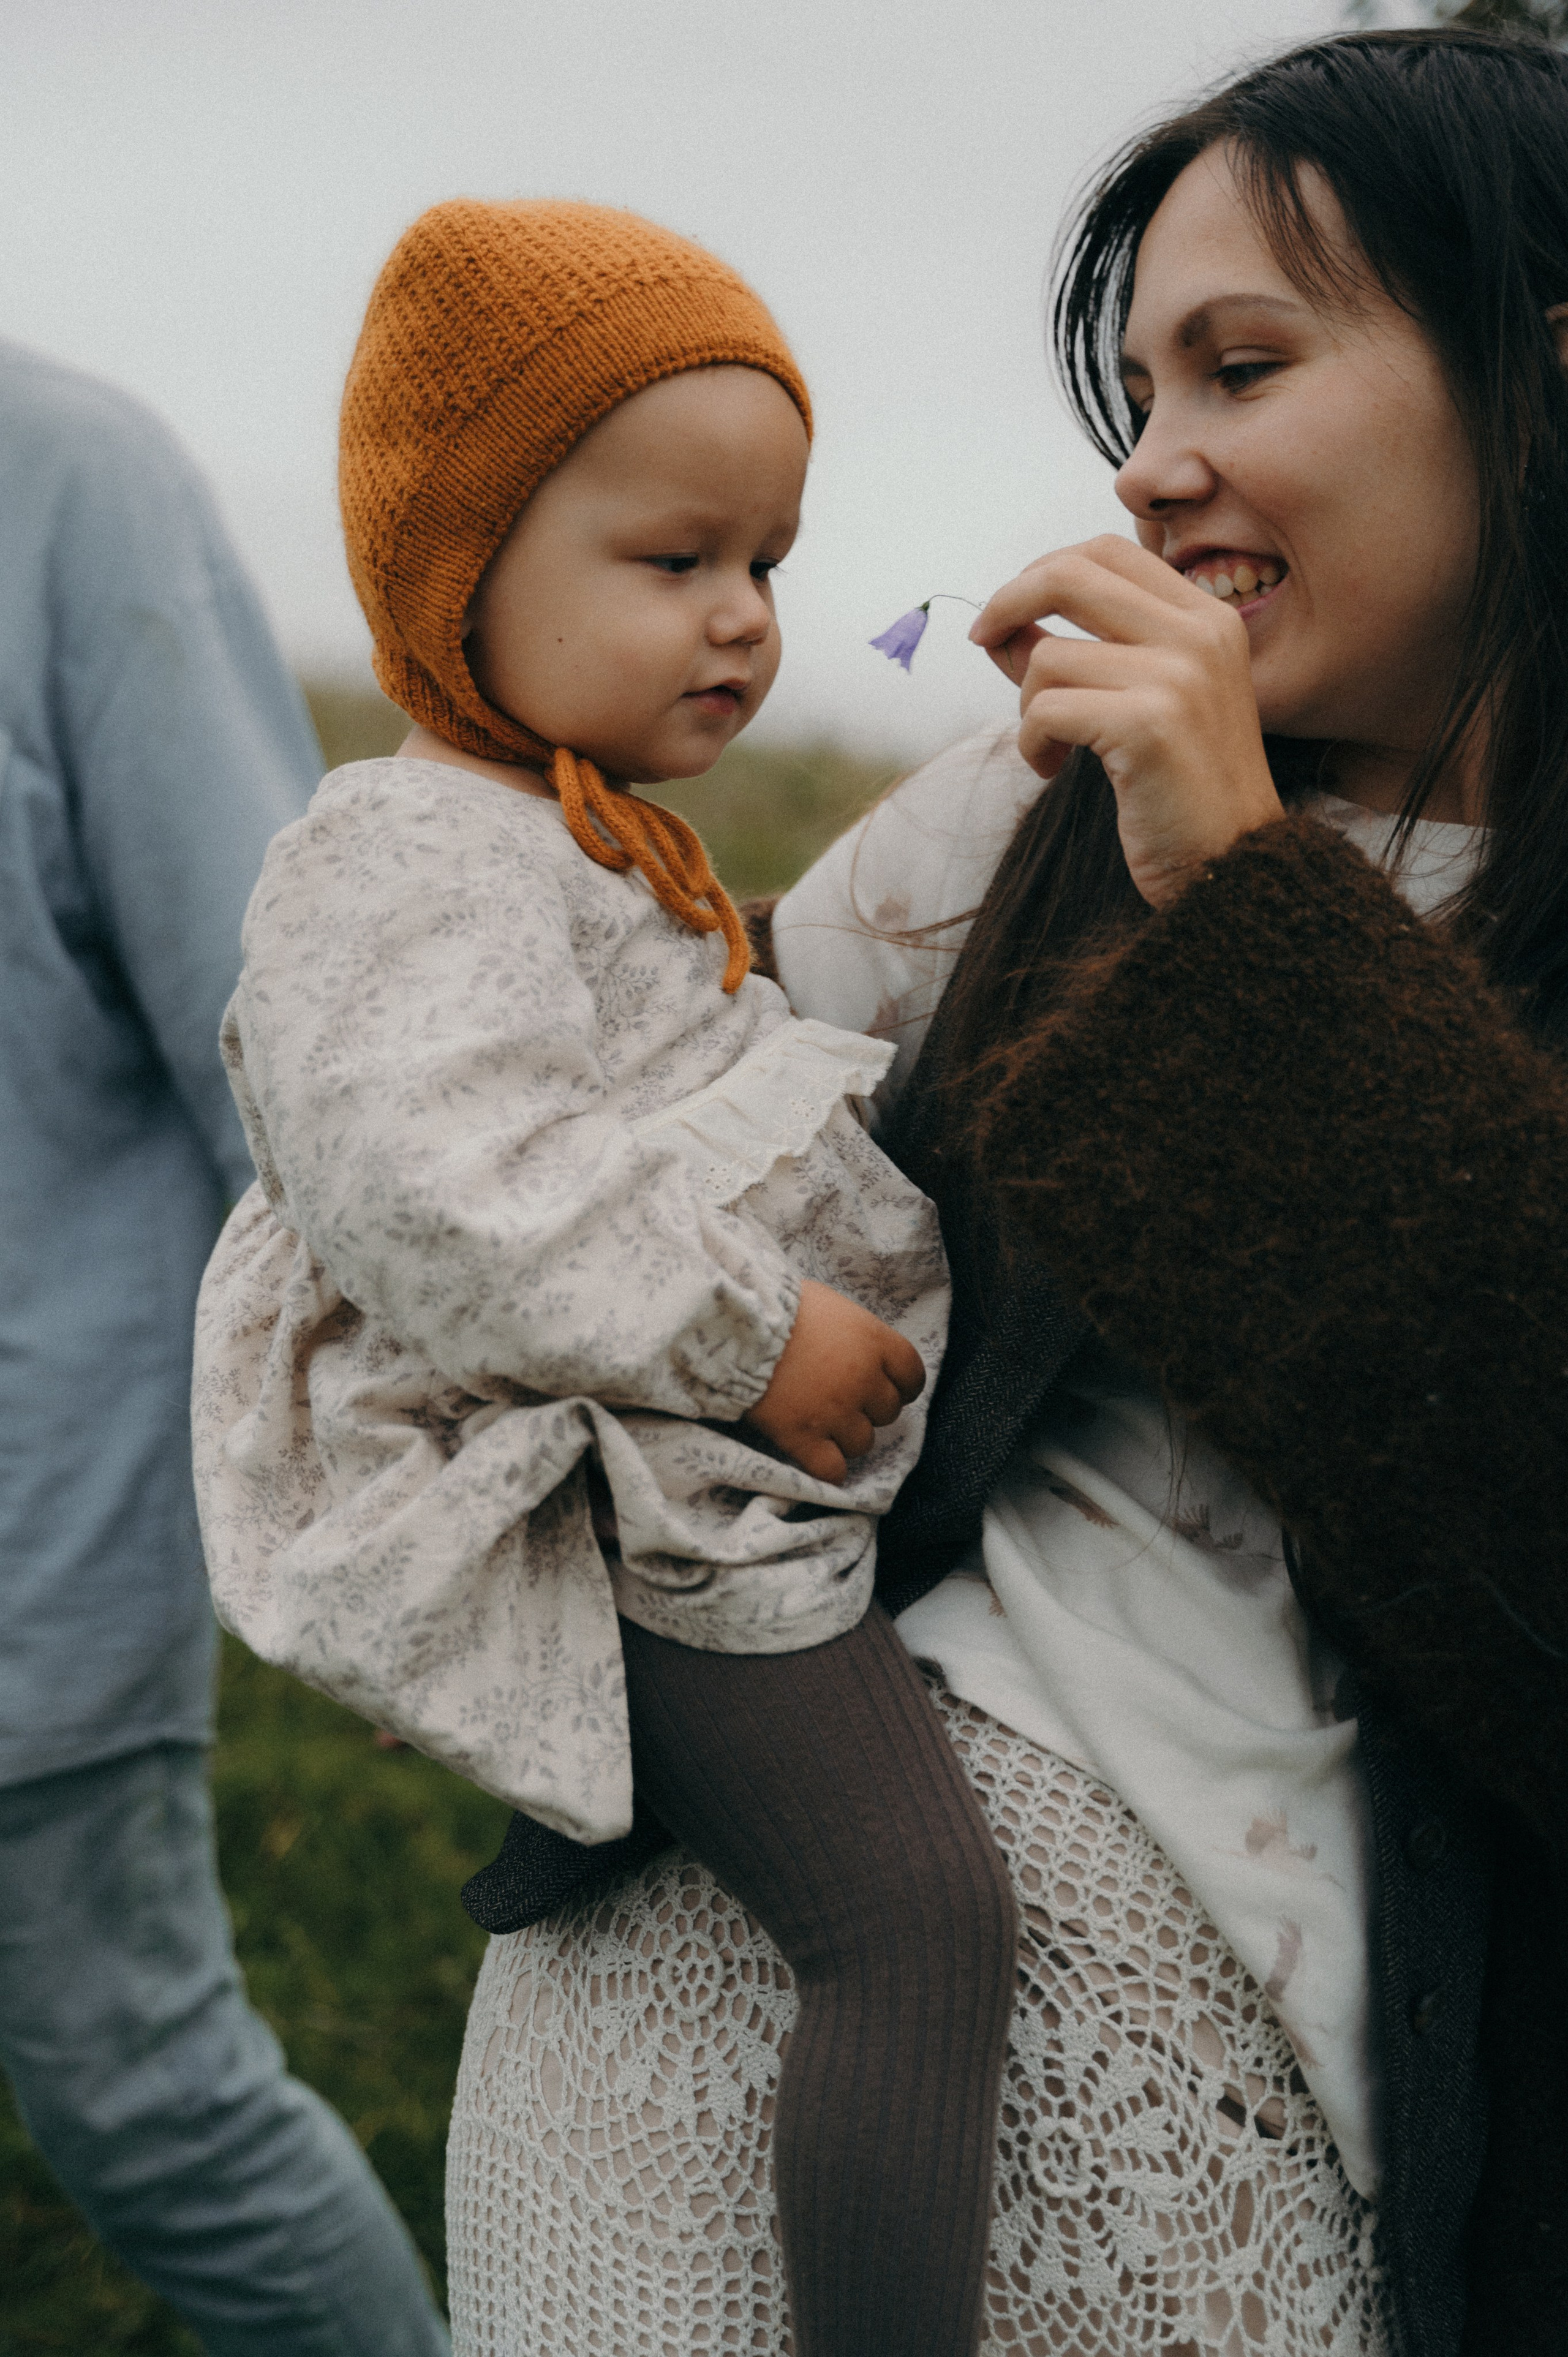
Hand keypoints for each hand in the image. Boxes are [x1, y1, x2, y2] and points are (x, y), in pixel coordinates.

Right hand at [743, 1279, 925, 1485]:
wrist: (736, 1325)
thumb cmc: (779, 1305)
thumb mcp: (829, 1305)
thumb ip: (853, 1333)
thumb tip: (856, 1346)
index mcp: (874, 1342)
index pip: (913, 1376)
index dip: (902, 1386)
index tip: (888, 1387)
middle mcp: (863, 1380)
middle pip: (888, 1412)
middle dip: (869, 1409)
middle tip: (842, 1400)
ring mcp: (834, 1413)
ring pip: (863, 1443)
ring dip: (847, 1436)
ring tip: (822, 1423)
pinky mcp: (803, 1438)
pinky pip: (832, 1470)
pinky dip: (829, 1468)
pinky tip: (817, 1456)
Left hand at [970, 534, 1283, 906]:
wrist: (1230, 865)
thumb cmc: (1179, 791)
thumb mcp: (1138, 705)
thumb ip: (1080, 655)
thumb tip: (999, 624)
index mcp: (1208, 618)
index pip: (1108, 550)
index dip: (1044, 570)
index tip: (1011, 612)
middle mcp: (1200, 634)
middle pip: (1071, 573)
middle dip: (1008, 603)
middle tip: (982, 639)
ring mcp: (1178, 675)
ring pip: (1048, 656)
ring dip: (1026, 706)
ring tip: (1049, 745)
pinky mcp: (1148, 723)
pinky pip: (1045, 710)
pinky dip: (1030, 742)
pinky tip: (1051, 768)